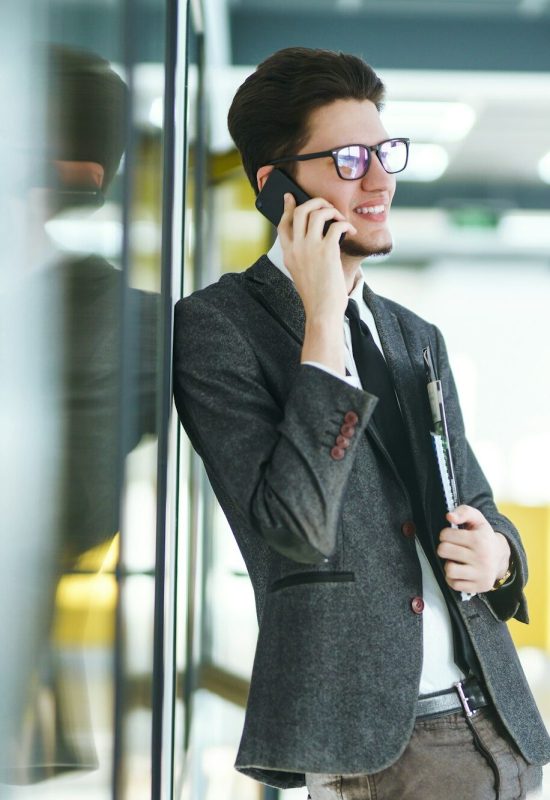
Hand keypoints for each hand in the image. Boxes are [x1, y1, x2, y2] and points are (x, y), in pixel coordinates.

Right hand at [278, 193, 355, 321]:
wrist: (322, 310)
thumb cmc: (317, 295)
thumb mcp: (302, 273)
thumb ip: (303, 255)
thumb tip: (319, 236)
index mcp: (288, 254)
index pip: (283, 224)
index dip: (287, 208)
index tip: (290, 197)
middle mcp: (296, 248)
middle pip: (300, 211)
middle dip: (315, 203)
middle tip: (326, 207)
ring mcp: (310, 248)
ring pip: (317, 213)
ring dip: (332, 211)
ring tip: (340, 219)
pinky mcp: (326, 251)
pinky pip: (336, 226)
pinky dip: (345, 224)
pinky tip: (351, 230)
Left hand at [437, 505, 510, 593]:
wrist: (500, 557)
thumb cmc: (483, 536)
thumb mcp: (477, 519)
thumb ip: (463, 511)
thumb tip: (449, 517)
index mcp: (479, 539)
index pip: (445, 535)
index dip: (445, 534)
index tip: (452, 536)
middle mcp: (482, 557)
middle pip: (443, 551)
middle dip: (444, 548)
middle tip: (452, 548)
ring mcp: (481, 574)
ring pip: (449, 570)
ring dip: (448, 564)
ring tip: (456, 560)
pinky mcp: (479, 587)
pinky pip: (454, 584)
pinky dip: (453, 578)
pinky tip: (460, 571)